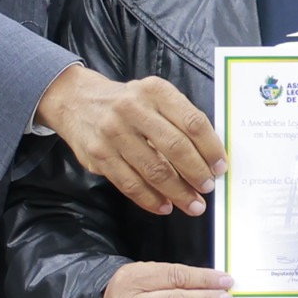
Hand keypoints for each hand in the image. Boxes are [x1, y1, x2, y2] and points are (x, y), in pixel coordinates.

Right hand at [38, 65, 225, 215]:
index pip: (192, 122)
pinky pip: (129, 184)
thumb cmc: (128, 102)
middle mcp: (133, 109)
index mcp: (155, 91)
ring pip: (153, 170)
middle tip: (208, 188)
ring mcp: (113, 133)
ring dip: (177, 192)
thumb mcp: (154, 96)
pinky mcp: (98, 155)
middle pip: (175, 147)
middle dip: (196, 173)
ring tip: (192, 204)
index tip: (220, 167)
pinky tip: (164, 206)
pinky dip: (150, 199)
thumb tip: (210, 157)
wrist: (77, 101)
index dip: (210, 148)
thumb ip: (179, 118)